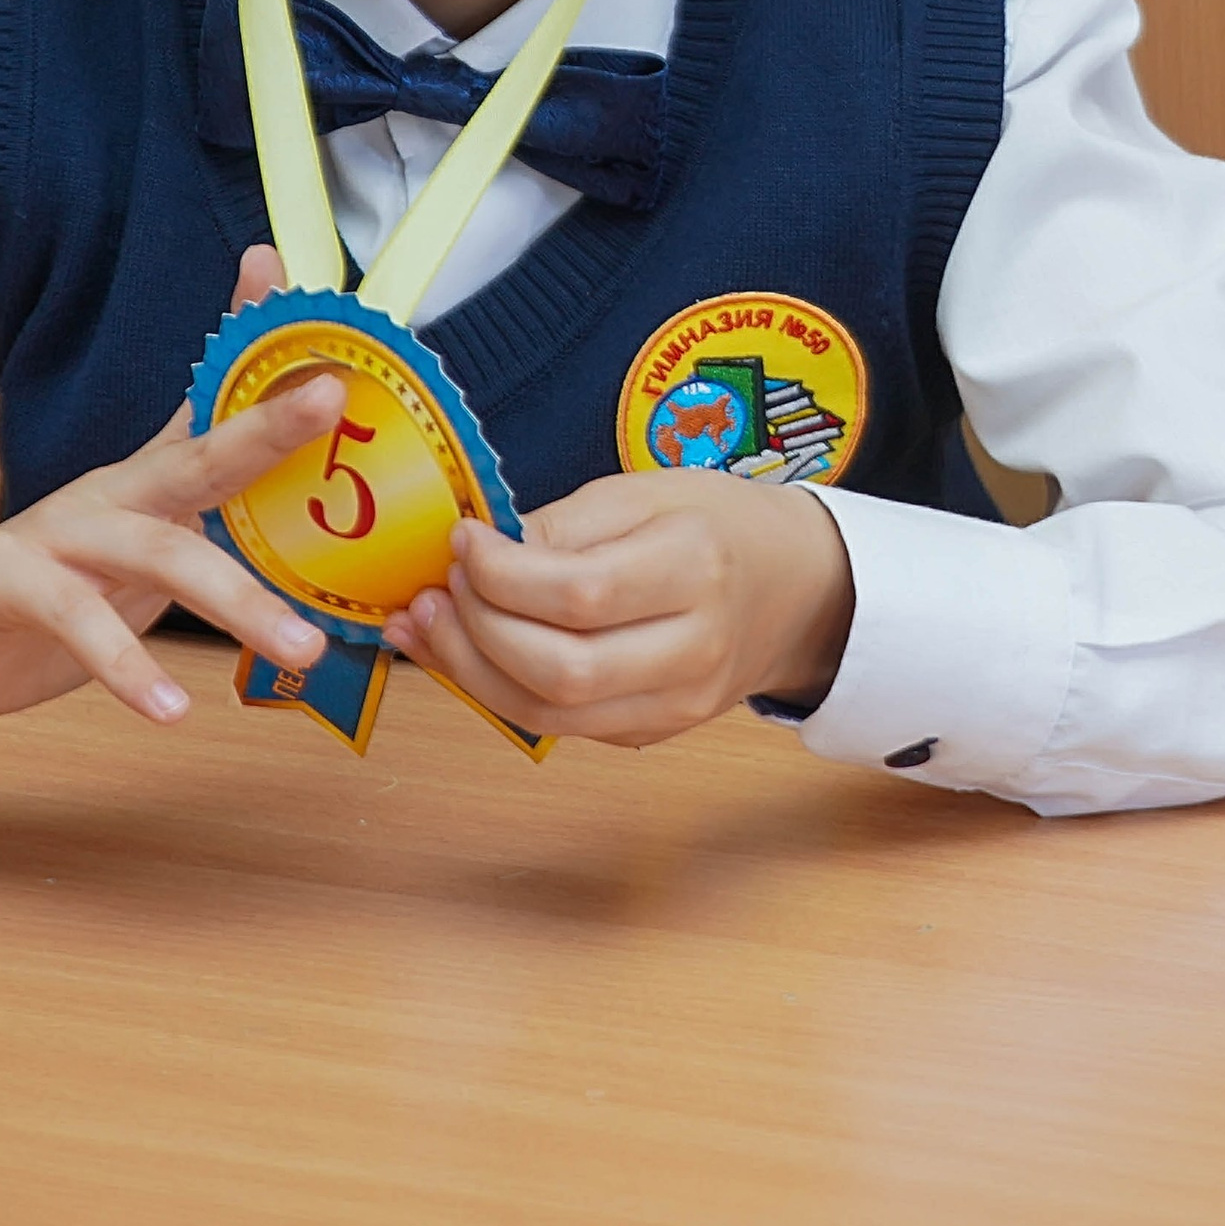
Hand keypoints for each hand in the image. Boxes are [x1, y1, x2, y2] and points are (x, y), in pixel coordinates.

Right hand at [0, 246, 335, 734]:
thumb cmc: (53, 590)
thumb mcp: (136, 544)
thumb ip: (199, 510)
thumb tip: (278, 480)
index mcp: (147, 482)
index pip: (207, 399)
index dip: (244, 330)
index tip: (277, 267)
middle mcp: (110, 494)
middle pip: (194, 453)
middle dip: (264, 422)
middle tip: (330, 401)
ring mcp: (58, 535)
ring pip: (157, 552)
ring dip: (236, 599)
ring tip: (303, 645)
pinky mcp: (11, 586)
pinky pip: (80, 623)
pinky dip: (128, 667)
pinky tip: (170, 708)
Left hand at [381, 468, 855, 747]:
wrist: (797, 590)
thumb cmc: (717, 525)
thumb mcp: (648, 491)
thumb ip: (567, 523)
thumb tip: (481, 553)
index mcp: (696, 569)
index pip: (580, 593)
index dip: (502, 574)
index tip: (461, 540)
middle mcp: (693, 650)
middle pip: (561, 670)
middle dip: (476, 633)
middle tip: (434, 589)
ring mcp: (677, 705)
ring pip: (551, 715)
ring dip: (471, 673)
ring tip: (427, 626)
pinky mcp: (653, 734)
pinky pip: (562, 726)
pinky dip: (500, 692)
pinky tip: (464, 654)